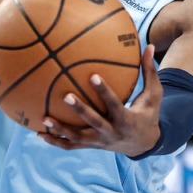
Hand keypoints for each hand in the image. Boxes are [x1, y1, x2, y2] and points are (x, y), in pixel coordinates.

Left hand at [38, 45, 162, 155]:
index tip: (93, 76)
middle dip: (80, 110)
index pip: (115, 105)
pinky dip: (55, 141)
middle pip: (94, 122)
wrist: (143, 144)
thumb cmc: (148, 113)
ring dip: (61, 130)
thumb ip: (149, 72)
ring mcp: (100, 142)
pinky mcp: (91, 146)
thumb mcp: (153, 95)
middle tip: (66, 96)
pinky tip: (39, 133)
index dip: (104, 92)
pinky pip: (71, 146)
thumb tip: (150, 46)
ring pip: (78, 138)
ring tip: (44, 119)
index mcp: (126, 119)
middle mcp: (112, 133)